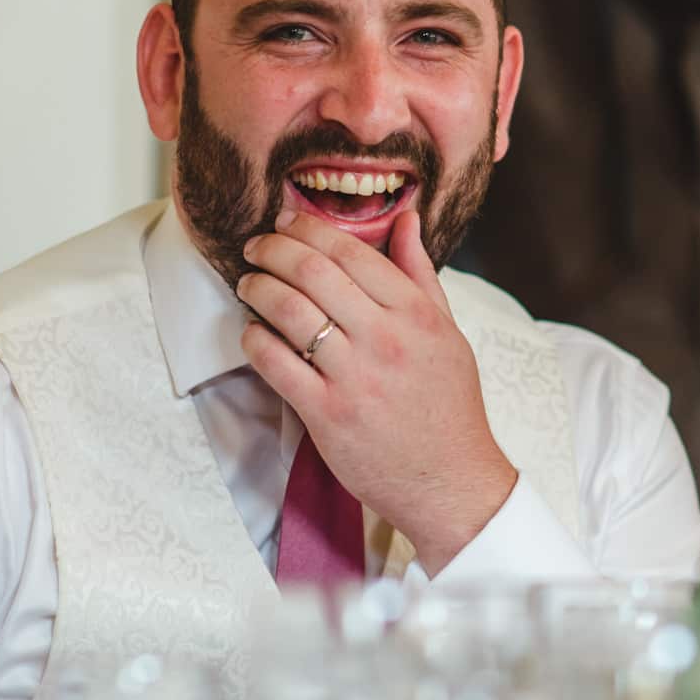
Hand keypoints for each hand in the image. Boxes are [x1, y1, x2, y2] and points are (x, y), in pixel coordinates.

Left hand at [236, 207, 516, 571]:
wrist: (450, 480)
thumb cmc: (448, 405)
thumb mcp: (448, 331)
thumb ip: (421, 273)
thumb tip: (408, 219)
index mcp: (416, 314)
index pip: (353, 253)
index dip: (310, 229)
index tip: (287, 222)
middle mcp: (386, 339)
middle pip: (315, 273)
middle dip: (275, 249)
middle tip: (256, 246)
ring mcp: (354, 378)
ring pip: (289, 312)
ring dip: (259, 288)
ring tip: (249, 283)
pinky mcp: (327, 416)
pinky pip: (276, 365)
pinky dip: (255, 340)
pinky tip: (253, 332)